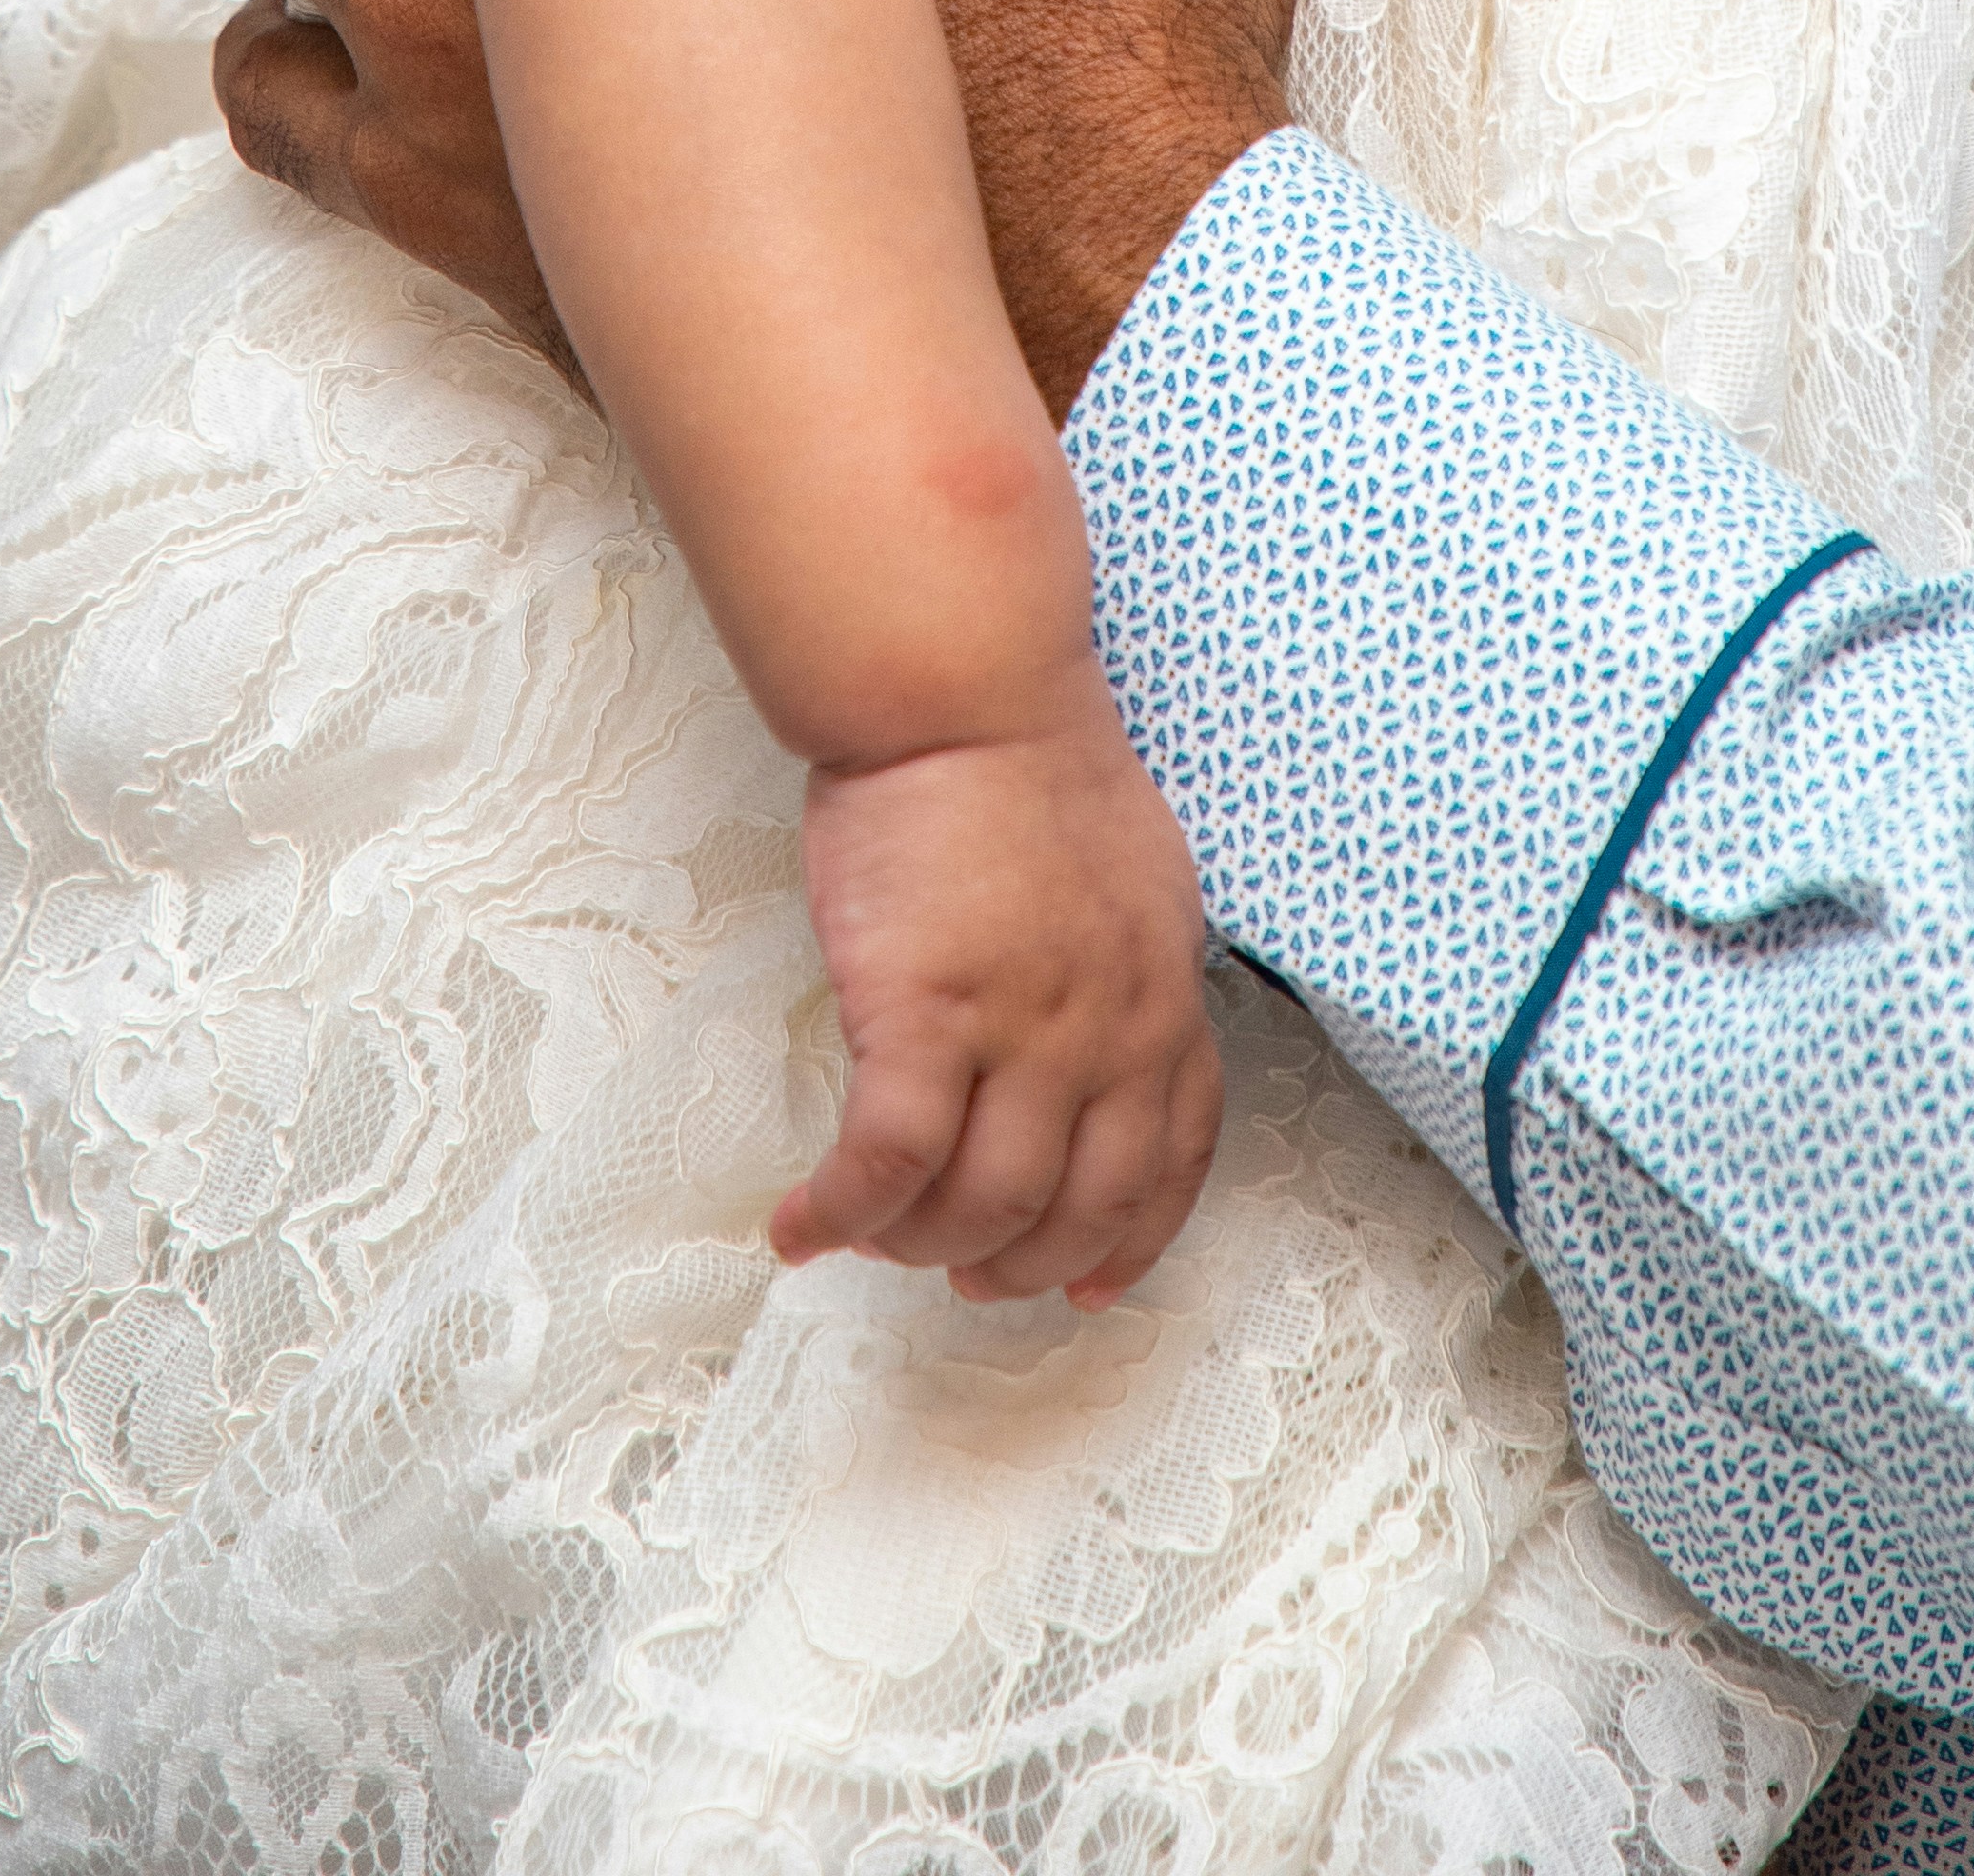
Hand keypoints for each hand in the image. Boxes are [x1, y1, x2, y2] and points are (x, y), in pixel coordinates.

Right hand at [776, 687, 1224, 1306]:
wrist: (962, 692)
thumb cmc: (1028, 759)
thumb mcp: (1133, 873)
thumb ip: (1129, 966)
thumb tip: (1101, 1036)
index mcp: (1163, 994)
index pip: (1170, 1158)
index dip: (1129, 1238)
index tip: (1090, 1281)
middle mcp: (1108, 1031)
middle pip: (1076, 1207)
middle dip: (1017, 1262)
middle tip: (964, 1272)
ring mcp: (1021, 1030)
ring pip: (983, 1206)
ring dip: (923, 1245)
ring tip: (878, 1237)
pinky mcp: (925, 1017)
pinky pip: (886, 1163)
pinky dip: (842, 1214)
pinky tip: (804, 1227)